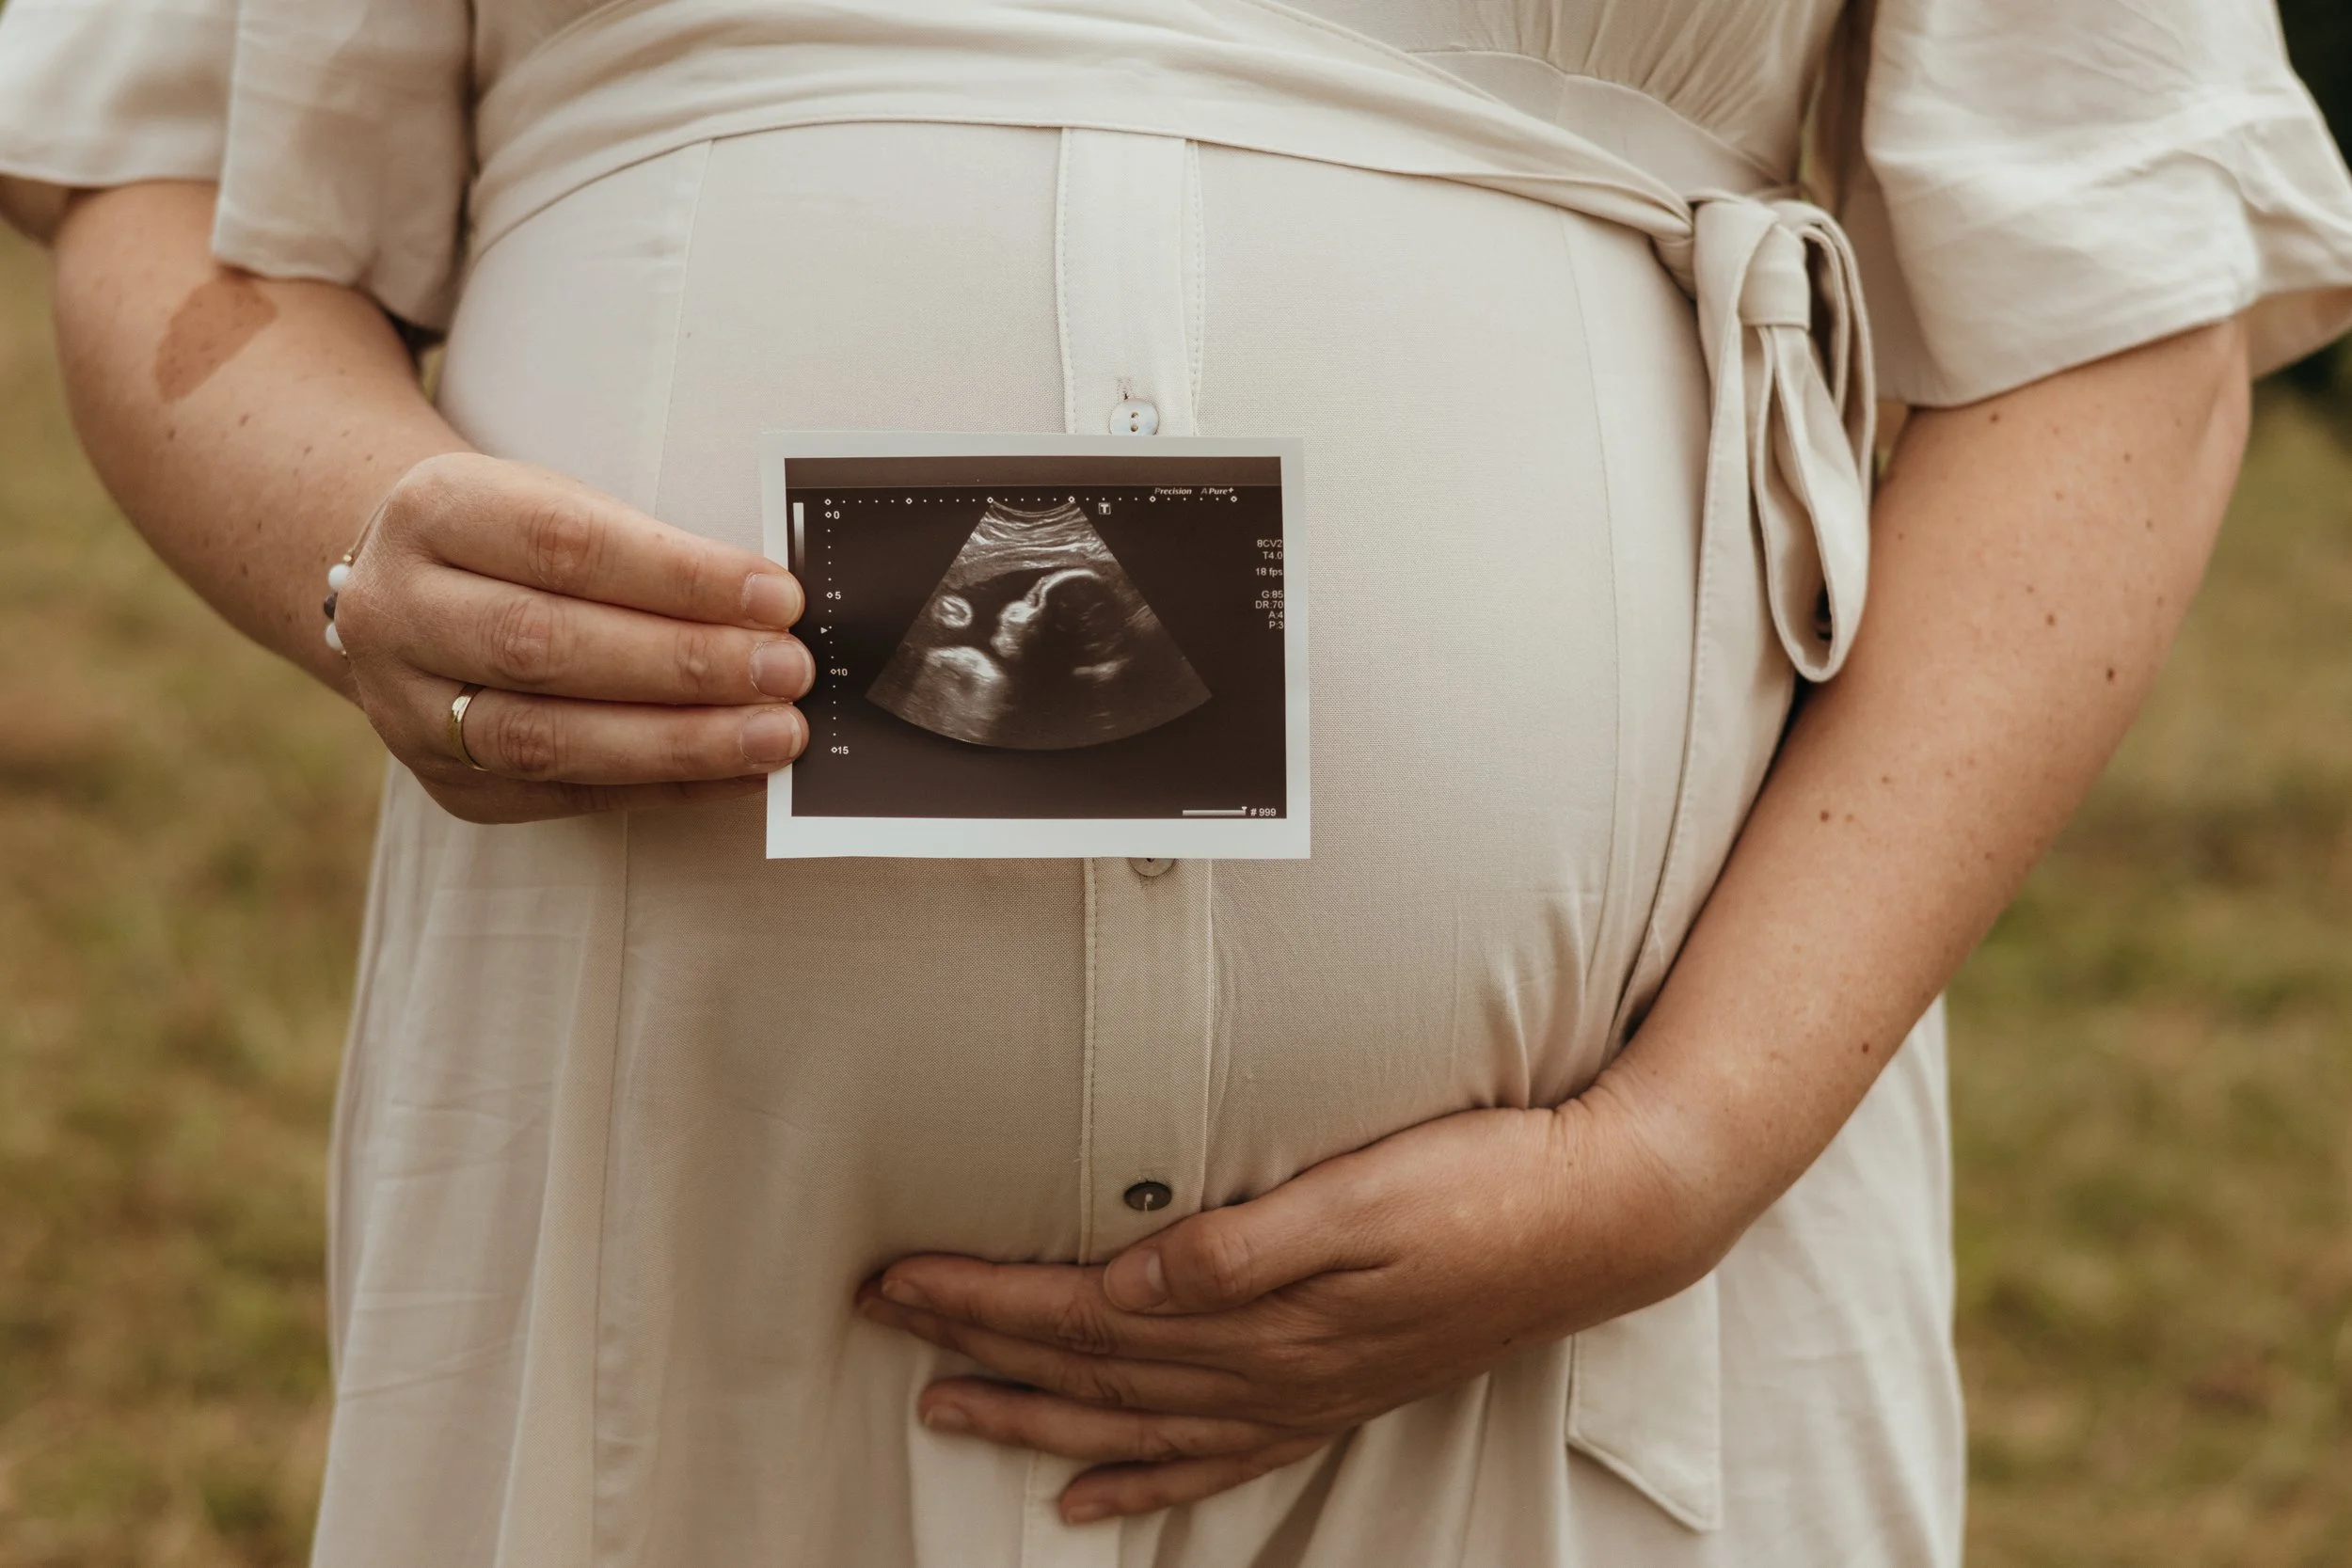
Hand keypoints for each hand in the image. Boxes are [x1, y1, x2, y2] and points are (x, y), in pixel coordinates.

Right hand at [332, 452, 813, 821]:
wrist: (412, 591)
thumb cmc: (516, 545)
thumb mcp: (559, 504)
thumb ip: (650, 552)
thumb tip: (772, 612)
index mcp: (433, 511)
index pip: (565, 545)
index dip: (679, 576)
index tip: (776, 598)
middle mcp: (399, 610)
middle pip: (547, 645)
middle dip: (685, 664)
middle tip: (785, 671)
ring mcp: (409, 708)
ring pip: (547, 738)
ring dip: (679, 741)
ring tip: (774, 735)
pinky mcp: (449, 783)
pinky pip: (565, 796)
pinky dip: (665, 787)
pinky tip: (737, 774)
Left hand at [856, 1090, 1725, 1523]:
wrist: (1603, 1222)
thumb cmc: (1484, 1186)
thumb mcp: (1362, 1194)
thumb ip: (1240, 1245)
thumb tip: (1127, 1283)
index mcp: (1260, 1313)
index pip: (1083, 1314)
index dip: (983, 1299)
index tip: (901, 1278)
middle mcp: (1268, 1370)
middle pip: (1087, 1371)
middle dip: (977, 1346)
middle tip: (885, 1318)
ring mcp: (1300, 1393)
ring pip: (1131, 1424)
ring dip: (1032, 1419)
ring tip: (947, 1411)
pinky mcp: (1331, 1394)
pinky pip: (1213, 1460)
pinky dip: (1140, 1483)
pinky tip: (1087, 1500)